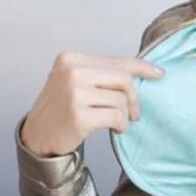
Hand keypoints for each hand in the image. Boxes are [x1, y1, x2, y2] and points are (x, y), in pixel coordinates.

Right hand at [20, 51, 164, 156]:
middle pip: (123, 78)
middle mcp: (71, 72)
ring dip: (125, 114)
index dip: (141, 67)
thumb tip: (143, 68)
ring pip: (121, 99)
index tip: (158, 73)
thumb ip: (103, 73)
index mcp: (71, 59)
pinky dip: (120, 124)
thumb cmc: (62, 107)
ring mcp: (73, 94)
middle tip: (134, 111)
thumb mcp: (76, 81)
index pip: (116, 60)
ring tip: (118, 121)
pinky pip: (116, 116)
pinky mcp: (78, 116)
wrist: (36, 137)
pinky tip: (115, 128)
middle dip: (134, 96)